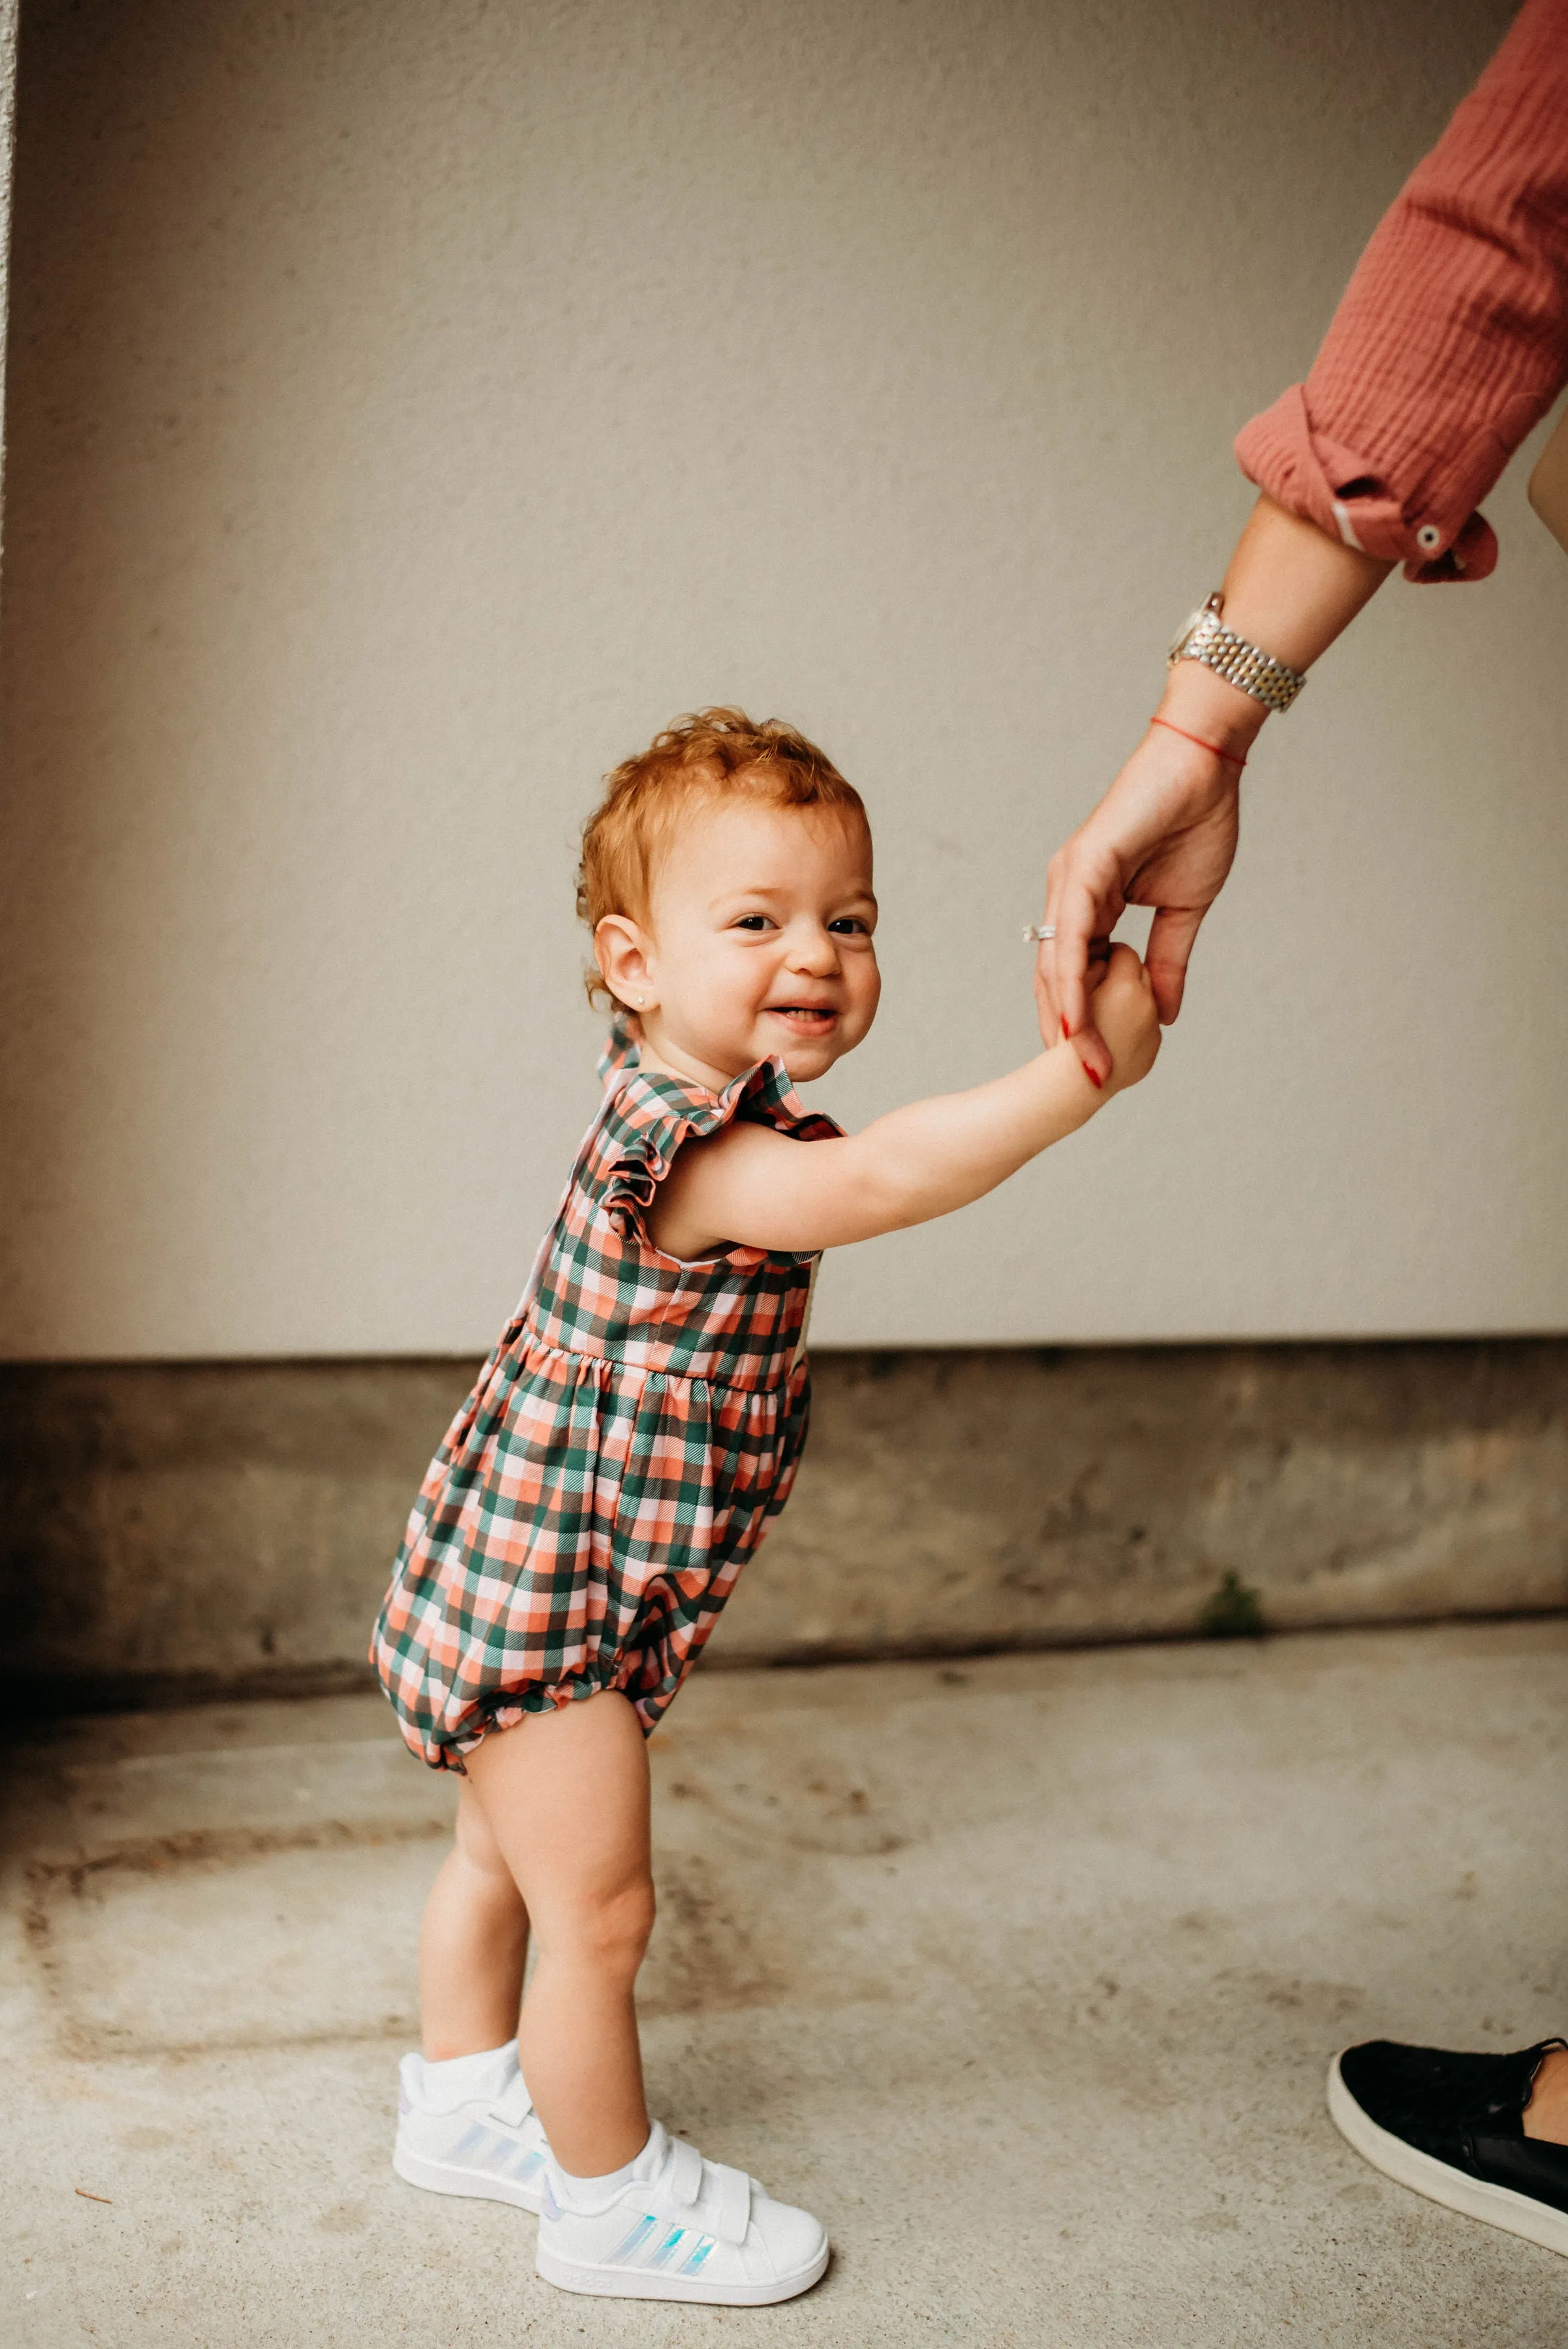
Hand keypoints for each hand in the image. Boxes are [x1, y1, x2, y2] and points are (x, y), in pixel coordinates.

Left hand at [1035, 494, 1393, 1077]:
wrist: (1206, 764)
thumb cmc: (1193, 822)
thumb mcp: (1181, 911)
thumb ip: (1167, 960)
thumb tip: (1165, 1012)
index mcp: (1088, 905)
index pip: (1075, 975)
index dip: (1082, 1020)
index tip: (1096, 1065)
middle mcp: (1068, 896)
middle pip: (1056, 977)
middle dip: (1070, 1033)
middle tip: (1084, 1082)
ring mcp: (1070, 880)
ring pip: (1057, 963)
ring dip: (1069, 1018)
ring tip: (1082, 1065)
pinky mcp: (1083, 867)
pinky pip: (1071, 935)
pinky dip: (1072, 978)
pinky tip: (1075, 1016)